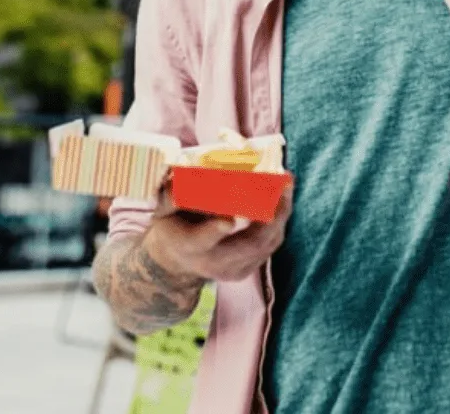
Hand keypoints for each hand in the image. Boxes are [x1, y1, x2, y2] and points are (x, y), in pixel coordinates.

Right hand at [143, 178, 292, 283]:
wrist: (176, 263)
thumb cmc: (171, 228)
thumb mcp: (162, 212)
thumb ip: (170, 196)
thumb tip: (182, 179)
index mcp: (188, 246)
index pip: (201, 240)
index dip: (215, 230)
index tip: (229, 218)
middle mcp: (212, 263)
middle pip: (247, 244)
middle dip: (270, 216)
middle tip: (281, 187)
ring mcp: (232, 270)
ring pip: (264, 245)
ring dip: (280, 216)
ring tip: (287, 187)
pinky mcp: (247, 269)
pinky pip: (269, 246)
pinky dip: (279, 223)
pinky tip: (283, 201)